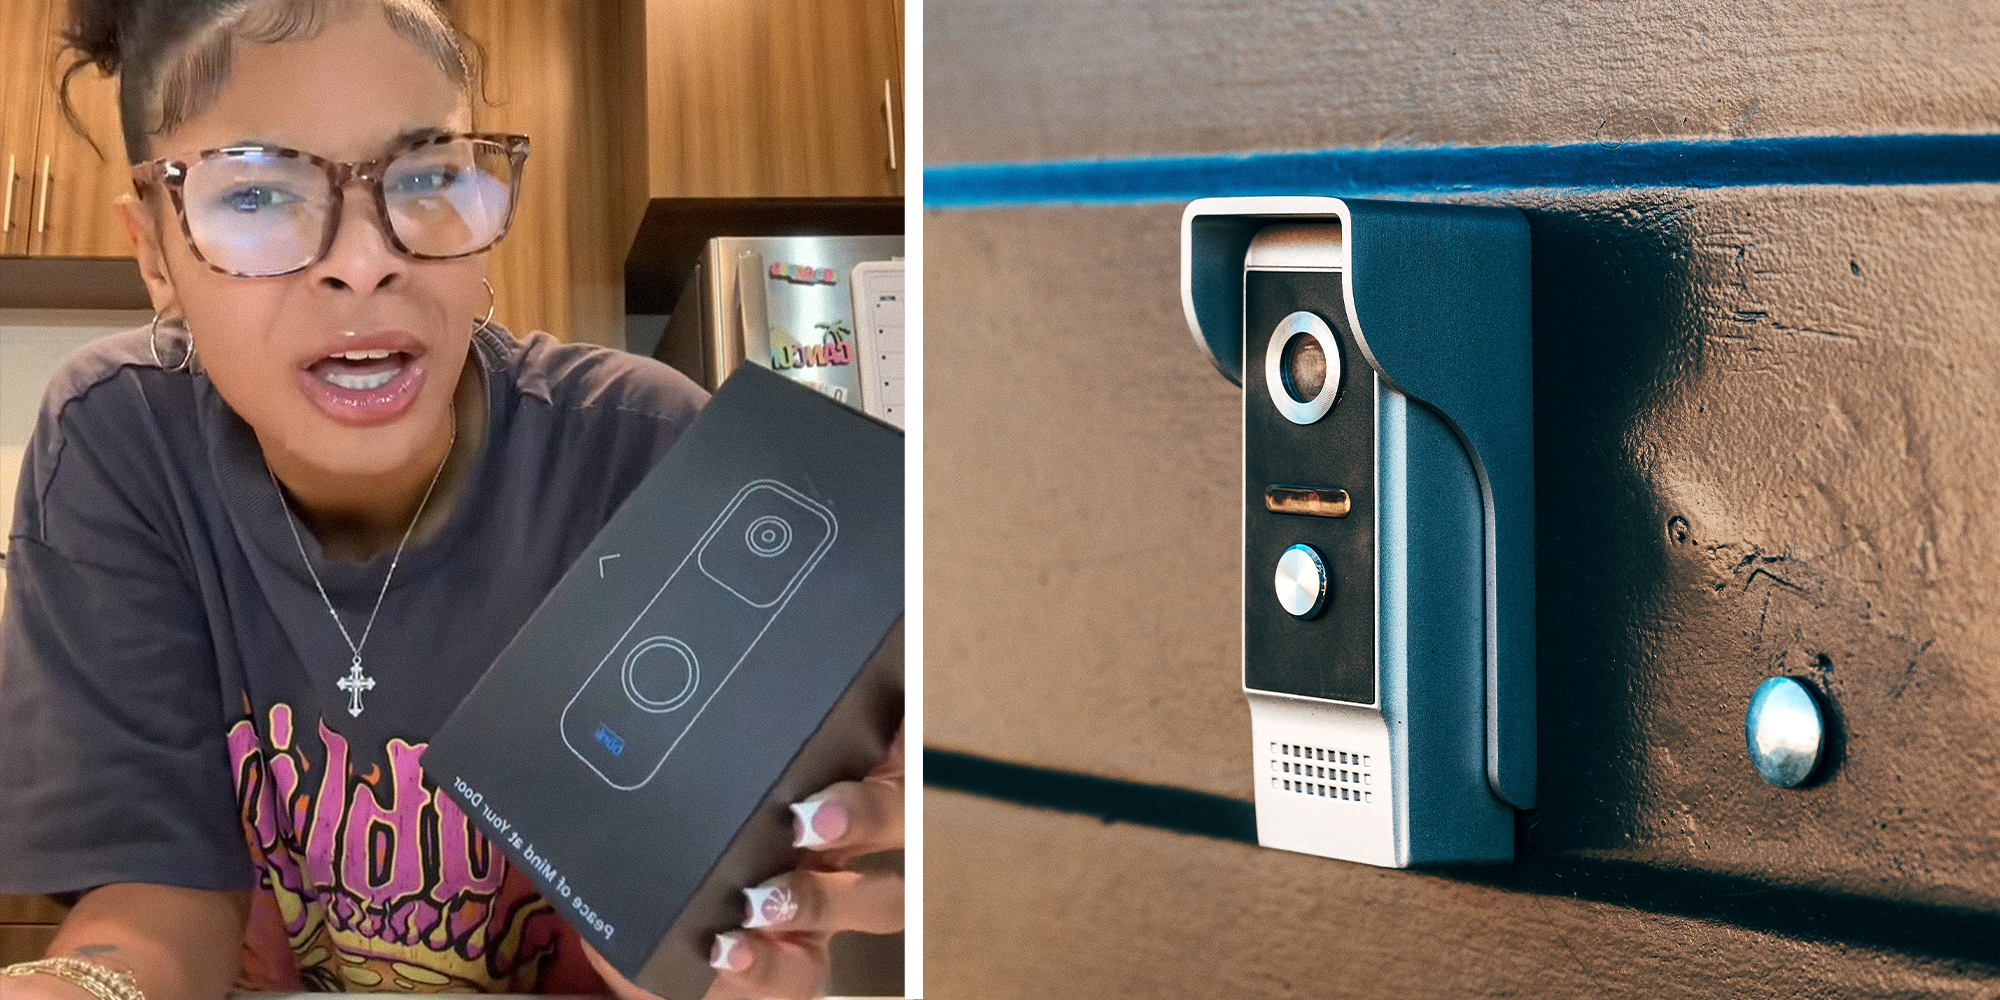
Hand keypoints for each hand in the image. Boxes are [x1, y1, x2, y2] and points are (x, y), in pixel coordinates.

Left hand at [585, 727, 905, 999]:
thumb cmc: (666, 848)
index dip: (898, 733)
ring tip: (762, 900)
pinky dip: (766, 962)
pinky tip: (730, 948)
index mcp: (818, 776)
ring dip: (822, 897)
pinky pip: (802, 971)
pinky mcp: (795, 968)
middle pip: (892, 816)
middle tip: (809, 818)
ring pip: (875, 900)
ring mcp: (822, 908)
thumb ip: (697, 760)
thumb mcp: (678, 792)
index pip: (882, 741)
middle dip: (865, 813)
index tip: (883, 730)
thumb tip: (673, 713)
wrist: (634, 937)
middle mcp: (837, 839)